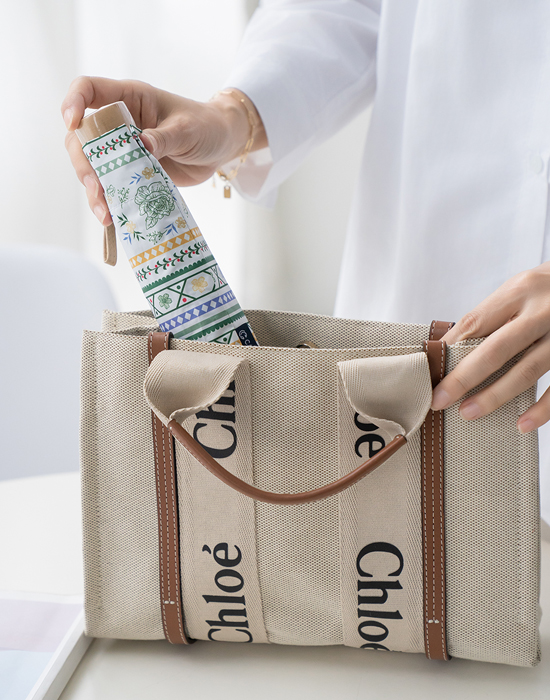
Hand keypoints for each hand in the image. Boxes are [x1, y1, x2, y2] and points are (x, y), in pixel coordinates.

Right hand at [61, 76, 266, 224]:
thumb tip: (141, 145)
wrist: (221, 147)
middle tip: (94, 186)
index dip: (73, 102)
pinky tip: (111, 218)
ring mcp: (123, 150)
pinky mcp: (132, 173)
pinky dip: (109, 202)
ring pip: (92, 167)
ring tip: (104, 211)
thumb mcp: (187, 129)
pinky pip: (111, 186)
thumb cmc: (206, 126)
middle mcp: (119, 124)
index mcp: (129, 99)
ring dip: (93, 189)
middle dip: (83, 162)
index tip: (72, 122)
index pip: (88, 89)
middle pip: (82, 138)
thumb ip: (164, 137)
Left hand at [431, 262, 549, 432]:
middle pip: (496, 349)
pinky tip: (522, 423)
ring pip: (526, 370)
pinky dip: (542, 408)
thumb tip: (451, 348)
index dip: (449, 350)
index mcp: (520, 291)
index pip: (476, 323)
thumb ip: (492, 316)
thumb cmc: (548, 289)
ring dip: (495, 395)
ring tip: (468, 413)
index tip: (430, 373)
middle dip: (464, 378)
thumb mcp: (520, 290)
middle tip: (440, 400)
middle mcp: (542, 311)